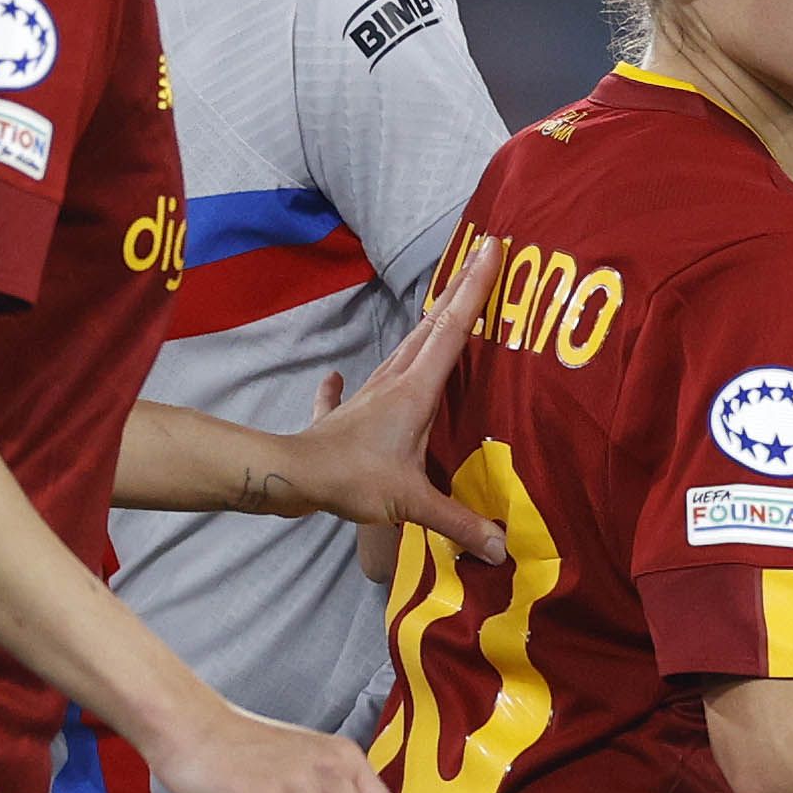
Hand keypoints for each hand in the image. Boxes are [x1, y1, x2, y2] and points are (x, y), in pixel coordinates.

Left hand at [276, 240, 505, 562]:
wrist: (290, 476)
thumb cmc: (351, 479)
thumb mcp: (410, 503)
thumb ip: (457, 520)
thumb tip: (502, 546)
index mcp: (416, 392)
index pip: (453, 329)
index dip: (474, 287)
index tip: (491, 246)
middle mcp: (393, 384)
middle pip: (431, 328)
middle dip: (457, 292)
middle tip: (479, 259)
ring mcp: (365, 397)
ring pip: (402, 353)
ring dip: (423, 330)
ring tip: (440, 312)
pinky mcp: (342, 418)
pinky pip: (347, 395)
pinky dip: (343, 385)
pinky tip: (336, 377)